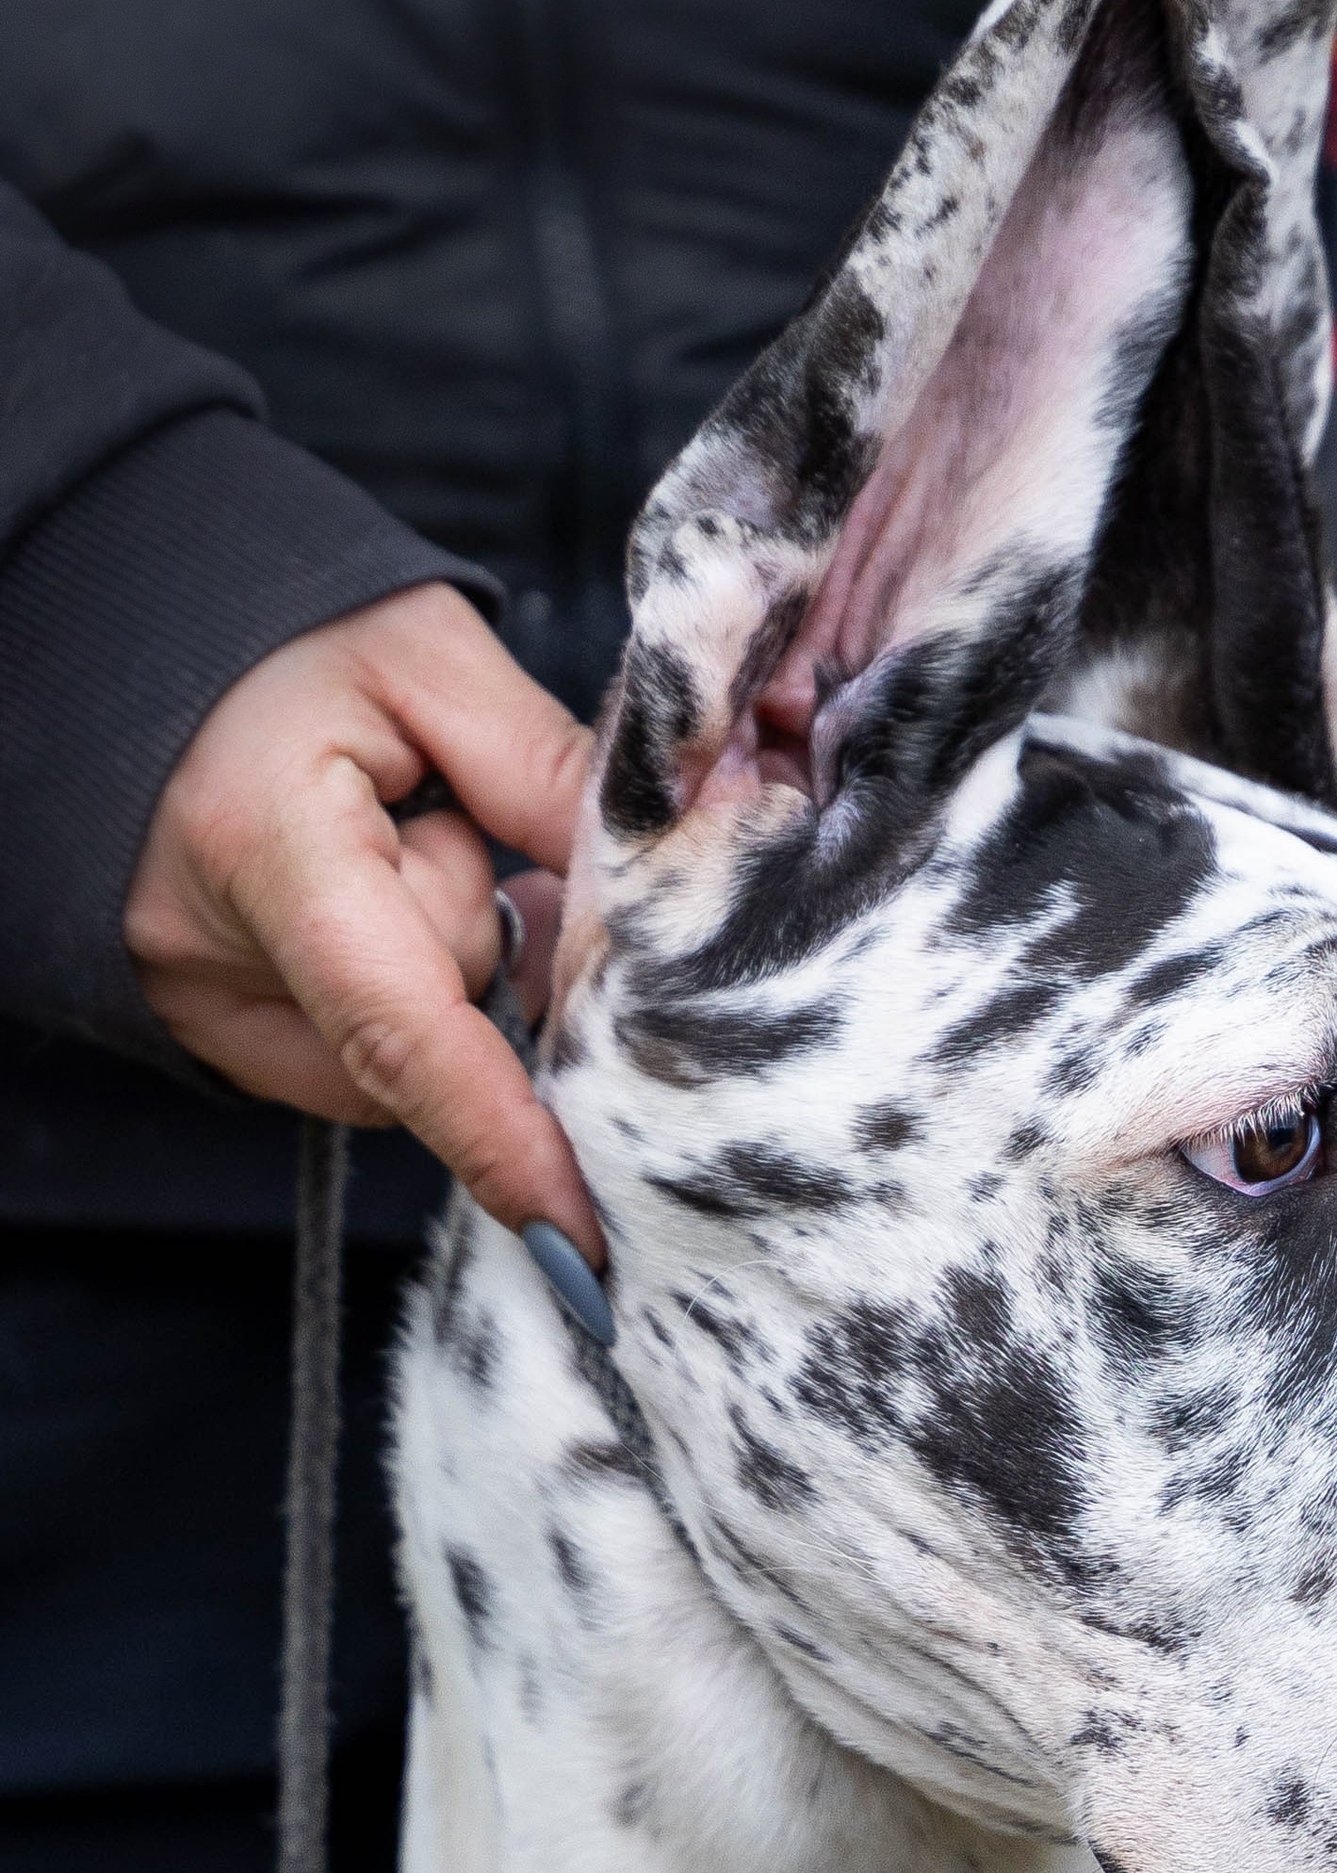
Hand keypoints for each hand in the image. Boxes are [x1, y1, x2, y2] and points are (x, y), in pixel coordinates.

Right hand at [125, 583, 599, 1254]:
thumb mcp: (428, 657)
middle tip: (460, 827)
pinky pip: (359, 1058)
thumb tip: (666, 881)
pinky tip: (382, 894)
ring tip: (404, 842)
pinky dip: (402, 992)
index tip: (577, 1232)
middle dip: (491, 949)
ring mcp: (203, 1007)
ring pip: (401, 1063)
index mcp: (265, 846)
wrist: (134, 652)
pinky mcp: (214, 1032)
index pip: (402, 1029)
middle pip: (431, 1041)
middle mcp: (213, 957)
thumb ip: (547, 769)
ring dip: (446, 972)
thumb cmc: (279, 640)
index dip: (498, 1136)